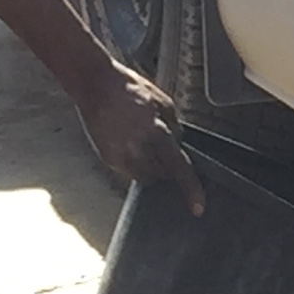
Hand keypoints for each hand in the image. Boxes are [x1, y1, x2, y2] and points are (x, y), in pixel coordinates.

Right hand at [81, 67, 204, 213]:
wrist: (95, 85)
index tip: (197, 208)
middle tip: (164, 149)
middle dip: (169, 168)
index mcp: (156, 132)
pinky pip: (130, 171)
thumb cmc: (129, 89)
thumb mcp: (164, 103)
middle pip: (162, 175)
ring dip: (153, 168)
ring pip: (146, 177)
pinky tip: (133, 143)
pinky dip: (137, 164)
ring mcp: (120, 156)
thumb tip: (179, 146)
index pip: (178, 167)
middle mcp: (137, 148)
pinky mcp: (108, 159)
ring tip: (146, 143)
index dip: (190, 189)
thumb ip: (175, 129)